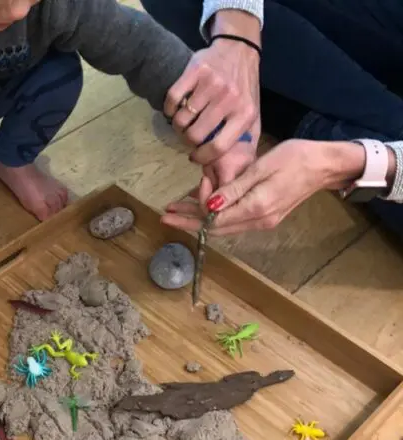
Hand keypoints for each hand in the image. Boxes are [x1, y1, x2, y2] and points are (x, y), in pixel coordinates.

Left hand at [161, 140, 367, 234]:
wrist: (325, 164)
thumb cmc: (295, 158)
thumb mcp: (261, 168)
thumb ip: (234, 189)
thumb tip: (209, 207)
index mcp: (256, 208)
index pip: (214, 221)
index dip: (192, 216)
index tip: (173, 206)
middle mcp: (258, 221)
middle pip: (215, 228)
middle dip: (188, 222)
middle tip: (166, 214)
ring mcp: (263, 221)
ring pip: (223, 226)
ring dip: (199, 219)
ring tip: (178, 209)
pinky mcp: (265, 216)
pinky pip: (233, 220)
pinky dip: (214, 214)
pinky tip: (202, 204)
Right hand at [164, 11, 260, 164]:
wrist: (239, 50)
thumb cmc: (244, 90)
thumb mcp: (252, 117)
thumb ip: (244, 143)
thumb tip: (230, 173)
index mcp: (245, 114)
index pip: (218, 147)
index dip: (201, 157)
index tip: (194, 157)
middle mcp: (230, 98)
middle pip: (194, 135)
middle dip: (186, 139)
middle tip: (188, 134)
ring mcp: (212, 83)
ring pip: (181, 119)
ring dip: (178, 124)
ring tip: (184, 119)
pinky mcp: (196, 70)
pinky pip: (173, 99)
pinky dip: (169, 108)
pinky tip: (175, 108)